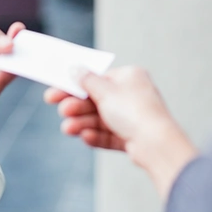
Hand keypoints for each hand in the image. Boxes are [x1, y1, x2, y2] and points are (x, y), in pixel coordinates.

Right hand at [44, 66, 197, 198]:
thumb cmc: (134, 111)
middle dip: (78, 107)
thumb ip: (87, 80)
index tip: (54, 93)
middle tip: (61, 110)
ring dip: (83, 123)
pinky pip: (109, 135)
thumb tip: (75, 68)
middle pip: (97, 101)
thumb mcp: (106, 91)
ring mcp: (132, 117)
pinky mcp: (132, 137)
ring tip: (68, 129)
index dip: (75, 86)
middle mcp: (132, 95)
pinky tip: (85, 137)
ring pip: (101, 120)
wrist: (156, 144)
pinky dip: (96, 136)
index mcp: (129, 77)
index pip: (97, 79)